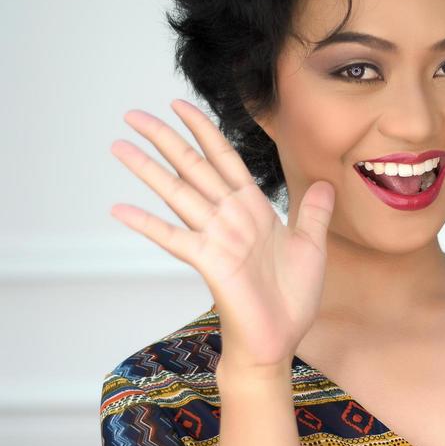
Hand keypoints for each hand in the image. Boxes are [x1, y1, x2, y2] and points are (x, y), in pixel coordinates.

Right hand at [109, 99, 335, 369]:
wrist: (279, 340)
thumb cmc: (291, 299)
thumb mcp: (312, 247)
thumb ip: (313, 212)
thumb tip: (325, 183)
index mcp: (253, 208)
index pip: (223, 157)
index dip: (203, 129)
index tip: (180, 105)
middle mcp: (229, 216)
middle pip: (192, 166)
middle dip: (165, 138)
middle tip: (132, 114)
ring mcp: (216, 237)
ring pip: (178, 192)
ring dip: (148, 169)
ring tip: (119, 146)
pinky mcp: (208, 261)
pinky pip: (173, 238)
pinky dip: (147, 224)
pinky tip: (120, 208)